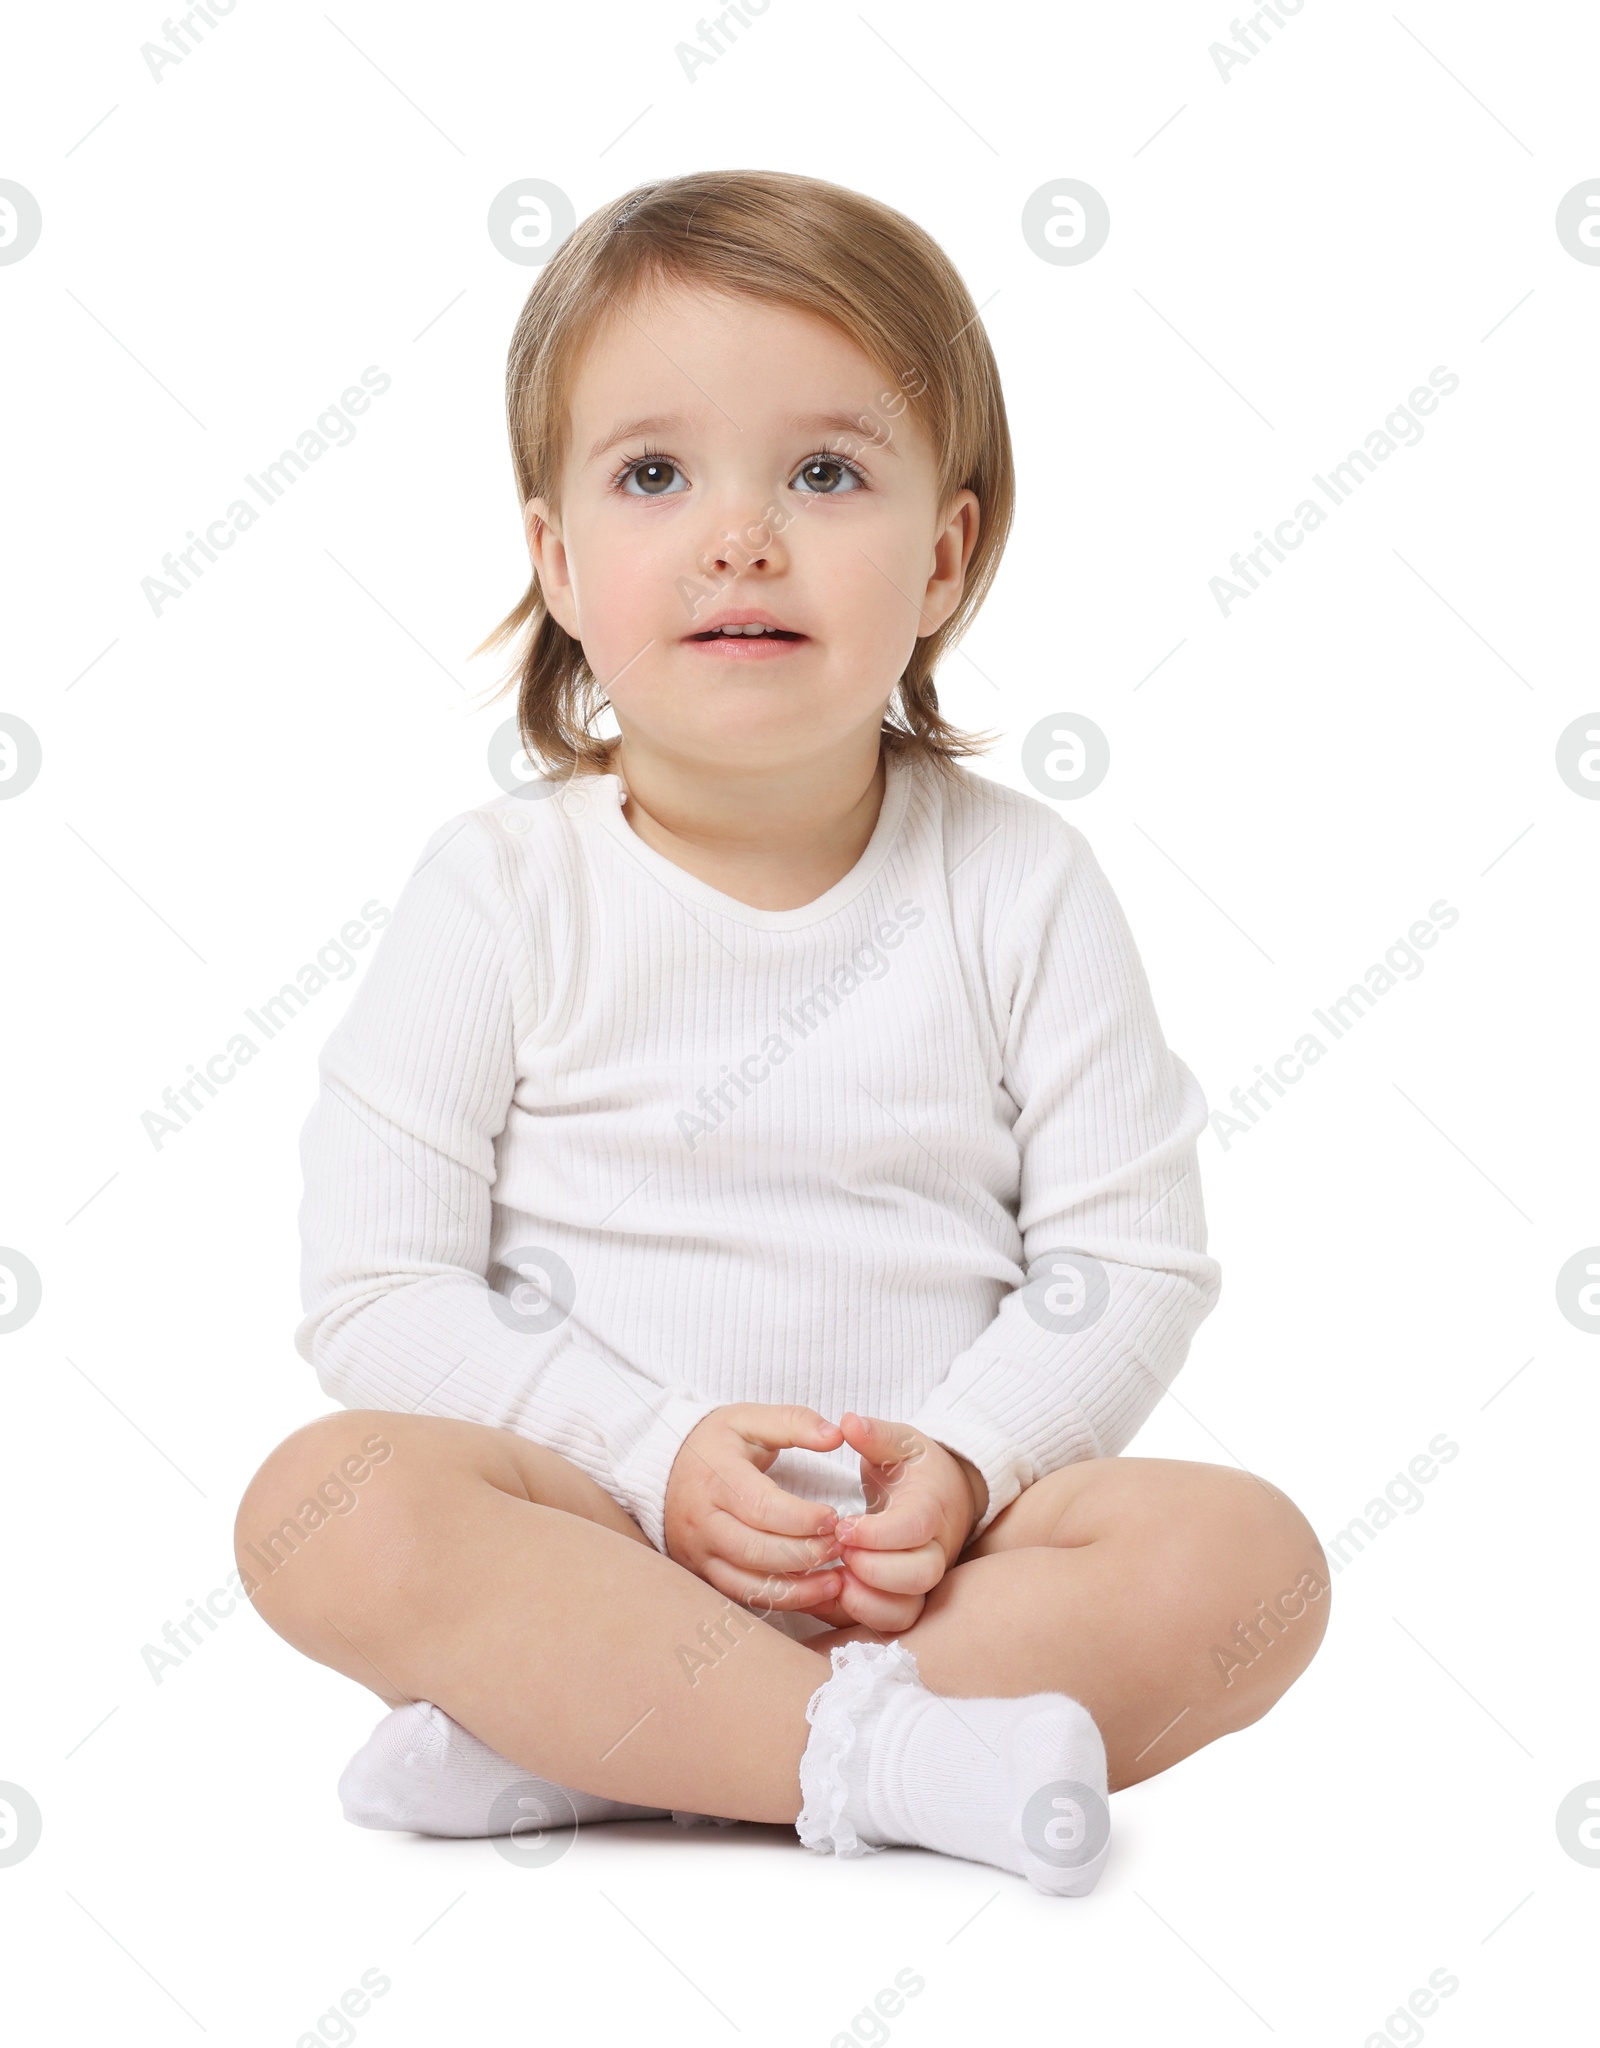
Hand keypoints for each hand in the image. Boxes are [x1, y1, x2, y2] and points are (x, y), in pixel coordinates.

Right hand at [663, 1403, 848, 1613]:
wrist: (665, 1469)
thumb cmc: (715, 1444)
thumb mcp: (749, 1419)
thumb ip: (793, 1422)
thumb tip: (836, 1435)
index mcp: (715, 1478)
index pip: (761, 1507)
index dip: (802, 1518)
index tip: (834, 1518)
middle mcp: (702, 1521)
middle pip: (756, 1551)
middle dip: (805, 1554)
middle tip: (840, 1546)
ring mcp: (700, 1553)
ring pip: (749, 1584)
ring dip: (798, 1589)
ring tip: (836, 1581)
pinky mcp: (704, 1575)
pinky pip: (743, 1598)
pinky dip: (781, 1602)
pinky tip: (813, 1596)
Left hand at [805, 1413, 985, 1634]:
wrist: (947, 1496)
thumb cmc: (917, 1468)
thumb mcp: (901, 1441)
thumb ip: (874, 1434)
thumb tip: (848, 1422)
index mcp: (931, 1508)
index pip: (913, 1529)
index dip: (877, 1533)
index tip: (842, 1525)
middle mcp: (934, 1550)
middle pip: (919, 1577)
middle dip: (874, 1570)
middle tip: (839, 1551)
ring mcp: (922, 1580)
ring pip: (907, 1610)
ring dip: (867, 1603)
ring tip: (835, 1579)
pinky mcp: (906, 1598)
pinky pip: (888, 1624)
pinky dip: (858, 1617)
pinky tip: (828, 1594)